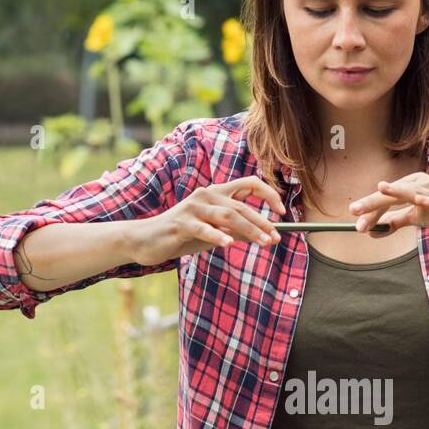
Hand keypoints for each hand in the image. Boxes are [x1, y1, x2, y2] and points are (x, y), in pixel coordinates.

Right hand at [127, 176, 284, 265]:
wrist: (146, 241)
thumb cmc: (182, 236)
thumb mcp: (213, 233)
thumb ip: (236, 231)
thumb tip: (264, 235)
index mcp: (216, 193)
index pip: (249, 184)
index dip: (268, 194)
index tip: (282, 211)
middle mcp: (206, 195)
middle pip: (241, 205)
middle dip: (261, 222)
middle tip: (275, 238)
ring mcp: (193, 208)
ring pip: (227, 216)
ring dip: (249, 229)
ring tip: (263, 242)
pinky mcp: (181, 223)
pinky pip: (203, 228)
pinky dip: (217, 235)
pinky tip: (228, 243)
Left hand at [349, 174, 428, 239]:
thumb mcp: (424, 217)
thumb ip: (401, 220)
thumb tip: (375, 228)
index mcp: (416, 187)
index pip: (388, 199)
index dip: (371, 211)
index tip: (356, 225)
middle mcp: (425, 186)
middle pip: (394, 194)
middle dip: (373, 204)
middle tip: (353, 213)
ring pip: (412, 193)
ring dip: (392, 196)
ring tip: (375, 196)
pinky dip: (427, 200)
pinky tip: (417, 199)